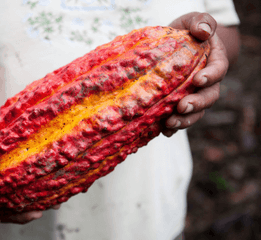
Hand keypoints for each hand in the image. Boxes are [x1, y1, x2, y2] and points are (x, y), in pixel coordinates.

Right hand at [0, 114, 59, 226]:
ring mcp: (1, 187)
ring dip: (32, 207)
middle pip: (0, 212)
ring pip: (15, 204)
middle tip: (33, 214)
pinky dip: (40, 193)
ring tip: (51, 205)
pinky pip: (26, 188)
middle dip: (17, 216)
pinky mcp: (14, 177)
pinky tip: (55, 192)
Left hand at [163, 12, 228, 136]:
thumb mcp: (193, 20)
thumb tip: (203, 31)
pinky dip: (173, 127)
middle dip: (197, 104)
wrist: (176, 45)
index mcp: (213, 62)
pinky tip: (163, 131)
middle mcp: (206, 83)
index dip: (210, 77)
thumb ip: (201, 22)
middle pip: (208, 97)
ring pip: (195, 112)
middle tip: (183, 107)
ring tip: (170, 123)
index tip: (198, 80)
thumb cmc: (187, 32)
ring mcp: (193, 95)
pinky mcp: (179, 104)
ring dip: (185, 120)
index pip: (217, 70)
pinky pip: (180, 118)